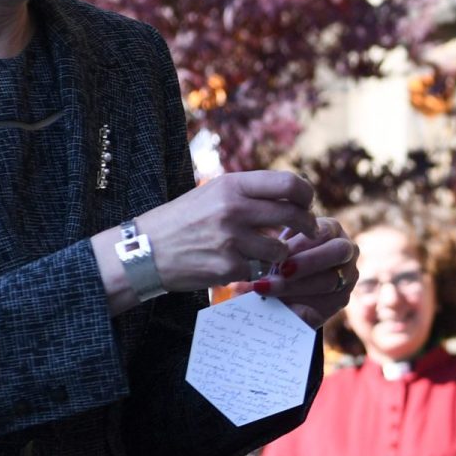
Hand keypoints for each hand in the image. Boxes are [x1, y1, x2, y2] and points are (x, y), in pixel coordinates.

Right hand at [121, 171, 319, 295]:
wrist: (145, 250)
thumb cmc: (184, 220)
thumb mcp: (213, 193)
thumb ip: (249, 192)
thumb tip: (292, 196)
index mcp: (232, 185)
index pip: (289, 184)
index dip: (306, 196)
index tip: (306, 205)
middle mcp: (234, 209)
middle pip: (294, 216)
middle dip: (307, 226)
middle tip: (310, 232)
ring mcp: (231, 239)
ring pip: (279, 249)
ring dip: (277, 254)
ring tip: (262, 253)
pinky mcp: (227, 266)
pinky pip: (257, 270)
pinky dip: (253, 270)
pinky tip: (238, 265)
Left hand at [256, 218, 357, 328]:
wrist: (286, 289)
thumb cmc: (280, 260)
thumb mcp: (278, 250)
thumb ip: (273, 249)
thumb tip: (262, 258)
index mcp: (332, 230)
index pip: (324, 231)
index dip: (302, 244)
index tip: (281, 255)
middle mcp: (347, 251)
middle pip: (338, 252)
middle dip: (308, 262)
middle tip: (282, 272)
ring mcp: (348, 276)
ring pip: (330, 280)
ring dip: (298, 286)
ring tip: (269, 289)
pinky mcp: (341, 300)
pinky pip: (326, 304)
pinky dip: (300, 304)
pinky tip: (279, 304)